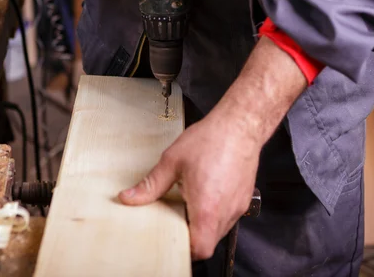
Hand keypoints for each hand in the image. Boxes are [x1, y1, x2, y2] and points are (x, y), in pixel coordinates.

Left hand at [119, 113, 261, 259]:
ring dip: (204, 224)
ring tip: (192, 202)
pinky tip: (206, 193)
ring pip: (219, 230)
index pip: (201, 248)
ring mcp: (237, 206)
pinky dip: (215, 213)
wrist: (240, 124)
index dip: (186, 249)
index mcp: (207, 207)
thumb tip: (130, 197)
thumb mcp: (173, 161)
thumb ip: (151, 184)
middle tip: (177, 217)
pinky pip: (228, 217)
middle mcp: (225, 211)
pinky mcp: (244, 199)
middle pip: (209, 242)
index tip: (174, 237)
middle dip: (192, 235)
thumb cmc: (211, 139)